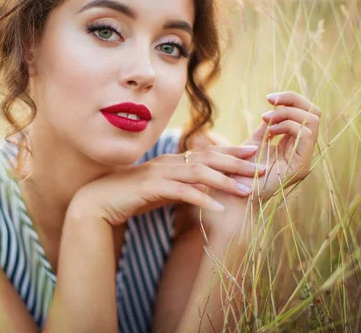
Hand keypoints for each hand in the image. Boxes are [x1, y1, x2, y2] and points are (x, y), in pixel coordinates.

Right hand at [70, 145, 265, 225]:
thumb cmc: (131, 196)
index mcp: (172, 161)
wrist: (99, 202)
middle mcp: (168, 162)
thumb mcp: (163, 190)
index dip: (231, 151)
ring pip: (198, 173)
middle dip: (236, 162)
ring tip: (246, 191)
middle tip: (261, 167)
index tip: (253, 152)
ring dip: (224, 181)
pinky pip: (181, 192)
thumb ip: (183, 186)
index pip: (207, 153)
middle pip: (208, 158)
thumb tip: (205, 190)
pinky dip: (201, 199)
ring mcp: (160, 173)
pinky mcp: (152, 188)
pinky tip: (217, 208)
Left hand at [239, 91, 321, 201]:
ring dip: (287, 113)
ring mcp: (303, 160)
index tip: (269, 98)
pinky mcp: (300, 166)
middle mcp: (302, 152)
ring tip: (266, 119)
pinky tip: (270, 131)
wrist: (231, 194)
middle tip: (269, 101)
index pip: (307, 114)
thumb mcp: (255, 141)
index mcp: (294, 146)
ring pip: (313, 121)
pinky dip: (288, 125)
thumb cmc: (239, 171)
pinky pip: (306, 135)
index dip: (292, 99)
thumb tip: (275, 106)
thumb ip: (269, 125)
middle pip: (315, 113)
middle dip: (293, 100)